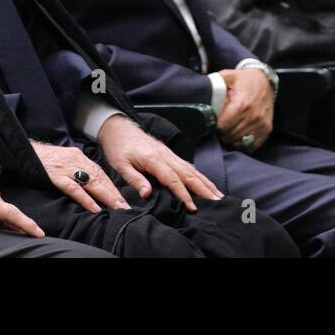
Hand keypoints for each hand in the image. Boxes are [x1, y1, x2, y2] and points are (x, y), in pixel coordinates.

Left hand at [0, 140, 42, 240]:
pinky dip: (2, 218)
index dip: (25, 224)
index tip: (40, 234)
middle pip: (10, 215)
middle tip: (30, 244)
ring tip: (17, 240)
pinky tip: (0, 228)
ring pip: (3, 211)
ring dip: (10, 224)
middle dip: (21, 229)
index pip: (8, 212)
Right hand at [31, 142, 127, 212]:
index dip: (112, 187)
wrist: (24, 150)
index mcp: (79, 157)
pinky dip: (85, 199)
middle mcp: (76, 160)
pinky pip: (73, 188)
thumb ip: (76, 170)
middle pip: (100, 178)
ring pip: (91, 183)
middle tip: (126, 207)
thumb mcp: (64, 161)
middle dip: (114, 194)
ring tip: (117, 208)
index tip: (123, 199)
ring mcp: (66, 167)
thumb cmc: (44, 160)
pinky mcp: (55, 175)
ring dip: (106, 197)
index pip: (100, 174)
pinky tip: (94, 208)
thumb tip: (90, 185)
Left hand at [96, 115, 222, 210]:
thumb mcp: (120, 165)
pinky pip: (186, 165)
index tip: (193, 208)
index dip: (184, 195)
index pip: (173, 179)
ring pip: (191, 168)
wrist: (117, 127)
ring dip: (205, 182)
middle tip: (217, 201)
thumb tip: (147, 195)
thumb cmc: (117, 147)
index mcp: (154, 158)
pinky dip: (198, 175)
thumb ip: (135, 179)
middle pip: (188, 173)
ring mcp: (168, 153)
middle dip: (204, 188)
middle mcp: (165, 155)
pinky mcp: (168, 153)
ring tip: (217, 194)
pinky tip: (205, 182)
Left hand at [216, 68, 273, 151]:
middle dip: (221, 133)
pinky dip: (242, 143)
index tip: (213, 122)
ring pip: (239, 142)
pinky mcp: (267, 129)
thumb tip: (202, 95)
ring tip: (227, 131)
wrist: (266, 81)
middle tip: (218, 127)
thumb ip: (215, 85)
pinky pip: (251, 145)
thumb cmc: (244, 80)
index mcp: (242, 104)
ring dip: (230, 139)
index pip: (223, 126)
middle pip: (230, 135)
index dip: (215, 125)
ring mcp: (261, 124)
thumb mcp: (228, 76)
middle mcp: (253, 116)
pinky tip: (237, 135)